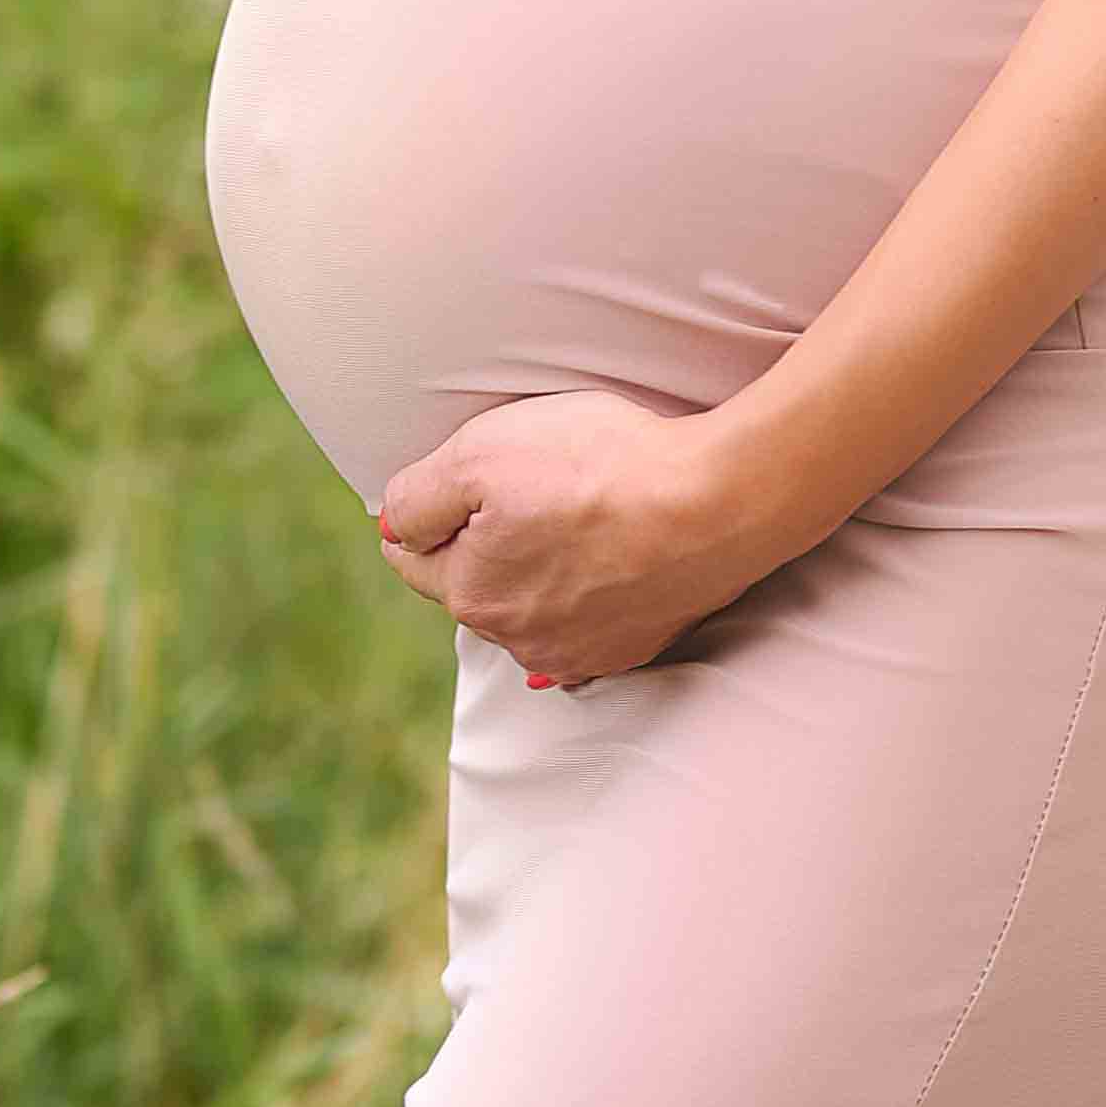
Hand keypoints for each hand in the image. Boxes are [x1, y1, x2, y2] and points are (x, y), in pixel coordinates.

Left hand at [372, 388, 763, 685]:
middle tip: (524, 489)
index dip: (428, 510)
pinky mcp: (633, 648)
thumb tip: (389, 526)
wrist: (716, 503)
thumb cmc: (598, 466)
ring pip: (528, 607)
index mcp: (470, 593)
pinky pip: (586, 622)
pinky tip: (606, 558)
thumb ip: (416, 496)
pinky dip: (587, 592)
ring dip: (537, 570)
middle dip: (482, 543)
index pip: (411, 557)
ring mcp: (578, 652)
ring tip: (575, 516)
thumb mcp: (479, 454)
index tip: (458, 481)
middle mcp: (516, 639)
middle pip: (472, 585)